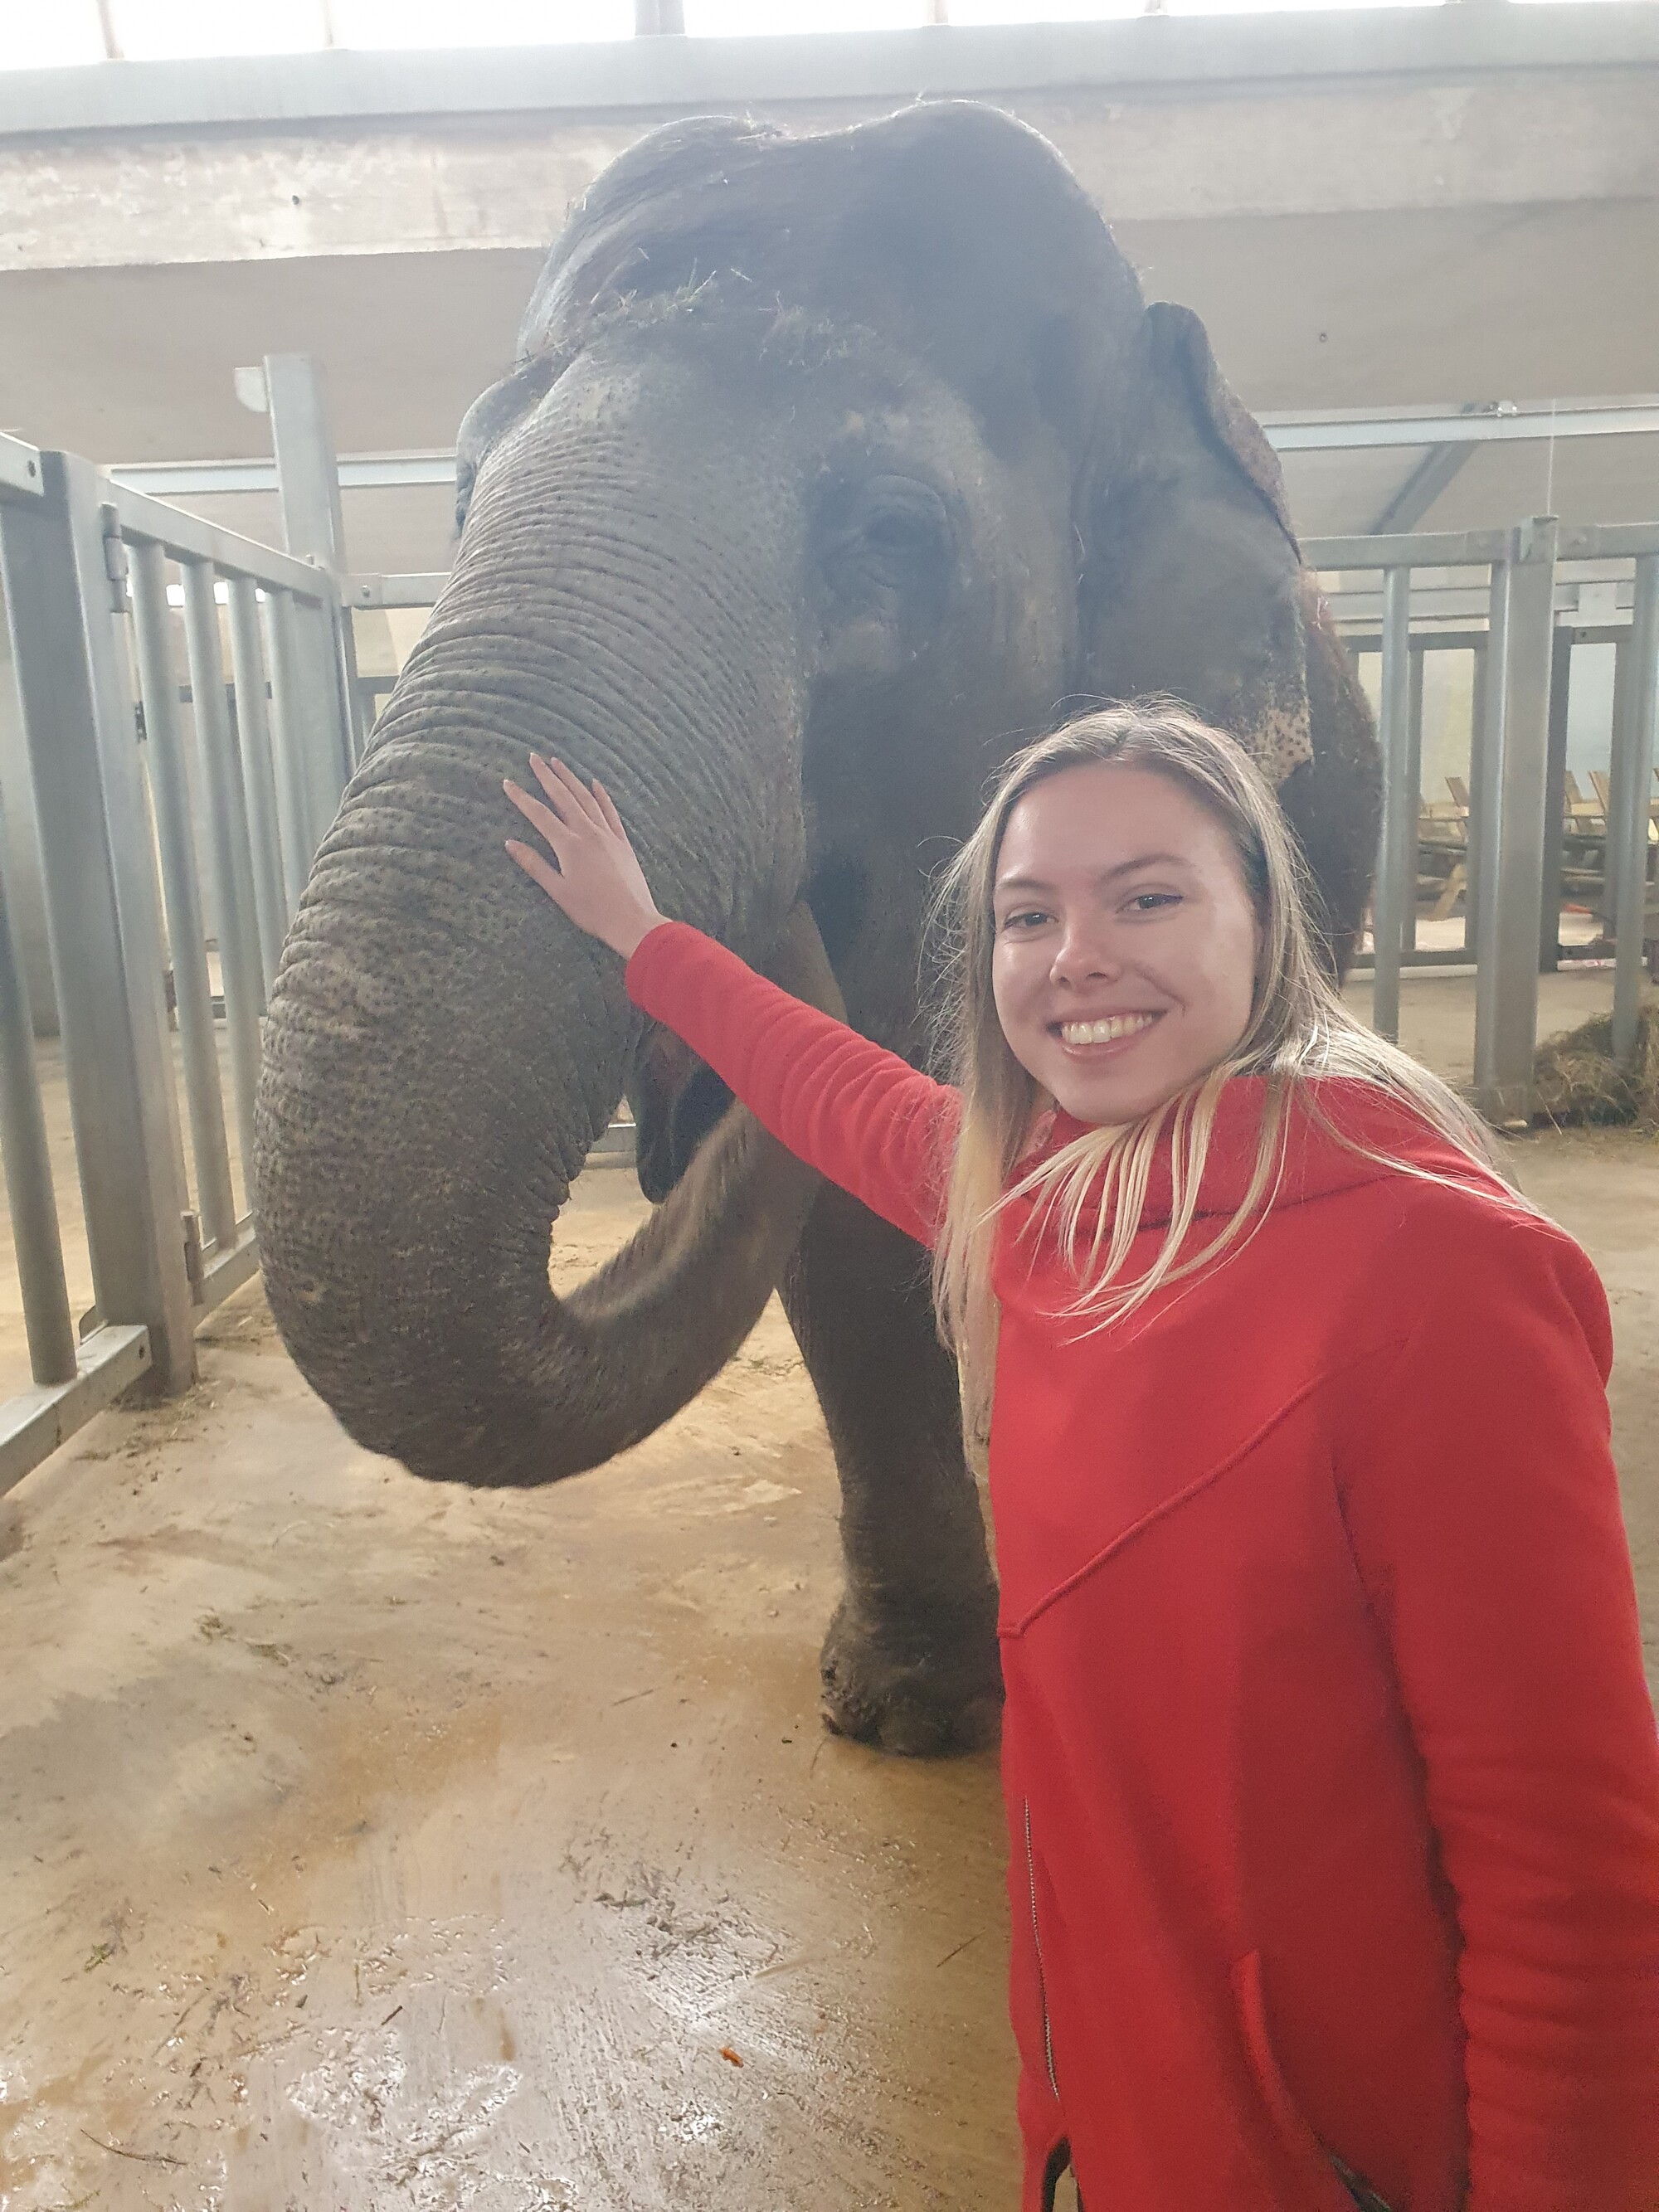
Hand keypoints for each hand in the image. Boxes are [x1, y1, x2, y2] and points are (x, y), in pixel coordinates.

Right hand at [504, 755, 666, 960]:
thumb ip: (534, 865)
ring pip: (586, 799)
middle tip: (534, 758)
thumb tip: (510, 843)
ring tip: (558, 763)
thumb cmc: (592, 911)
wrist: (632, 920)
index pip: (539, 815)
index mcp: (569, 846)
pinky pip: (610, 812)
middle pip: (564, 797)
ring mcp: (607, 835)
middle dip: (547, 776)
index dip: (522, 797)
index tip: (507, 782)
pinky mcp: (622, 842)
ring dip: (571, 779)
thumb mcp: (557, 892)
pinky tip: (595, 783)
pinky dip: (601, 795)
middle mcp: (588, 833)